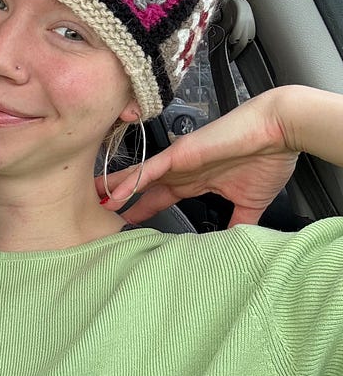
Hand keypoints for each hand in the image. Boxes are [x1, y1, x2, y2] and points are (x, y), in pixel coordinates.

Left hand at [97, 91, 299, 227]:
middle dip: (120, 199)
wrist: (280, 131)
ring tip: (94, 201)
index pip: (161, 197)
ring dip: (117, 188)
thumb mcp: (250, 202)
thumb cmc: (267, 157)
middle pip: (143, 186)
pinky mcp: (182, 152)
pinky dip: (134, 180)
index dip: (143, 209)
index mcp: (196, 179)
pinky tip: (117, 193)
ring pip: (140, 175)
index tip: (126, 224)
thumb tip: (236, 244)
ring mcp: (180, 160)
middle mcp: (183, 169)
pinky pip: (151, 167)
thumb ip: (238, 222)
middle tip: (95, 212)